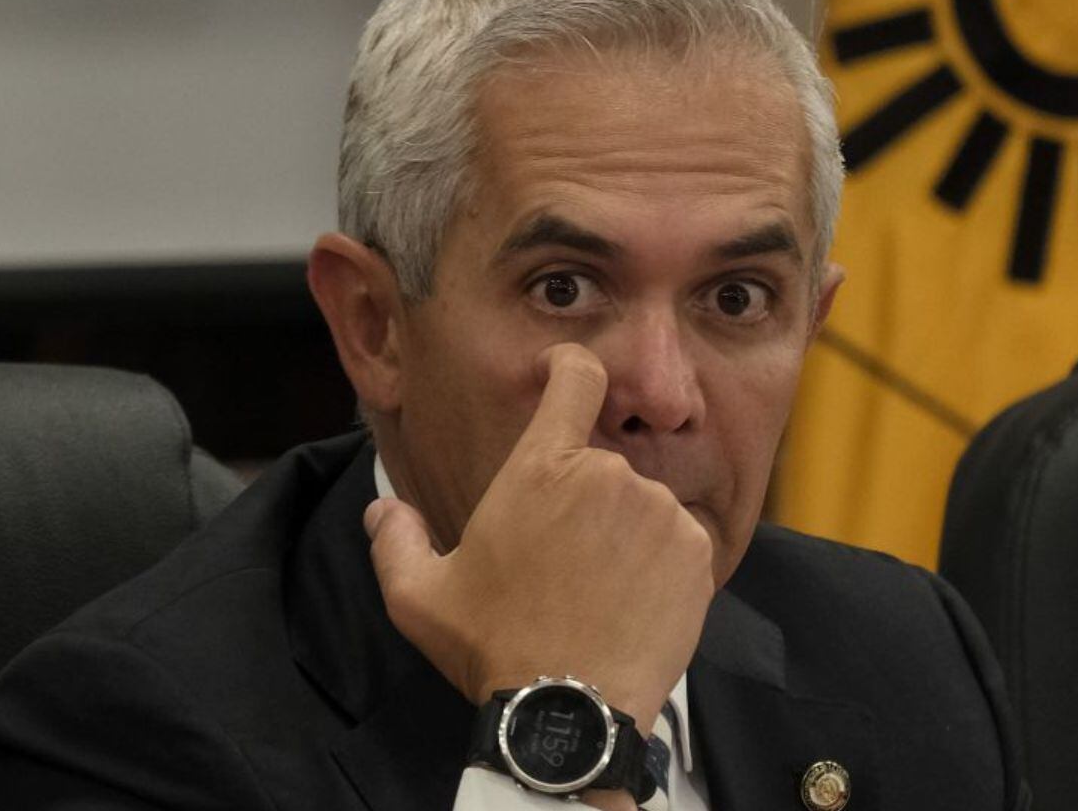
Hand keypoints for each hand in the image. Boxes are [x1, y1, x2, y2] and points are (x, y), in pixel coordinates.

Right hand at [363, 343, 714, 730]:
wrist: (569, 712)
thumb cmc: (493, 647)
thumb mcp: (419, 599)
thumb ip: (395, 541)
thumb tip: (382, 510)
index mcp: (541, 468)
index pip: (575, 377)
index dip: (570, 367)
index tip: (563, 376)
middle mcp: (607, 474)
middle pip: (600, 465)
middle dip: (582, 502)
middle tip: (563, 563)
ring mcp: (659, 510)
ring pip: (641, 505)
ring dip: (622, 535)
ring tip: (596, 594)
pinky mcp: (695, 550)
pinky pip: (678, 542)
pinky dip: (659, 566)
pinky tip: (630, 607)